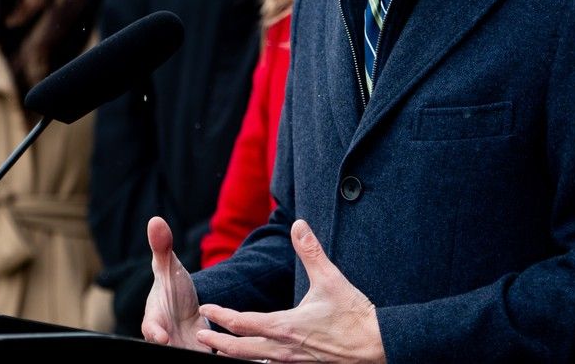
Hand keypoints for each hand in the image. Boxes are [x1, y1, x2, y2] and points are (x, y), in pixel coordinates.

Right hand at [141, 216, 210, 350]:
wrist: (188, 308)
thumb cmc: (173, 288)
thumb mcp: (170, 269)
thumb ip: (163, 248)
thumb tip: (155, 219)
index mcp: (154, 320)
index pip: (150, 329)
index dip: (155, 333)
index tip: (162, 336)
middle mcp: (165, 340)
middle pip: (168, 351)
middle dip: (176, 352)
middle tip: (191, 350)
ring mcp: (182, 350)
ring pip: (188, 356)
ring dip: (199, 354)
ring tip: (212, 355)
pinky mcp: (199, 356)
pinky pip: (208, 359)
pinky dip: (217, 358)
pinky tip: (231, 357)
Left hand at [197, 219, 385, 363]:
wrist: (375, 346)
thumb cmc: (353, 314)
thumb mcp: (331, 279)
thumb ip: (311, 251)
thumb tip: (298, 225)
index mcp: (285, 326)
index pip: (242, 322)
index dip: (220, 315)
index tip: (206, 308)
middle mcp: (283, 349)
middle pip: (239, 350)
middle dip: (217, 343)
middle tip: (199, 336)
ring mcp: (291, 363)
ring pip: (253, 363)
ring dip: (233, 356)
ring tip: (219, 351)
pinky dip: (256, 363)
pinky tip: (253, 359)